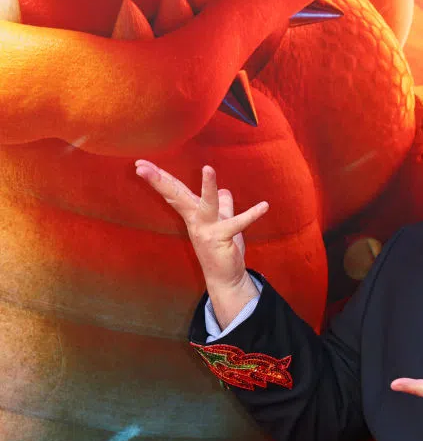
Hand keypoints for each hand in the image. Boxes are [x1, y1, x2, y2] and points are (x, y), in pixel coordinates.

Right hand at [135, 160, 265, 324]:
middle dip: (159, 180)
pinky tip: (264, 206)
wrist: (225, 277)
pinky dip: (252, 215)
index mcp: (194, 214)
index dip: (159, 177)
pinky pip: (237, 223)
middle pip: (177, 196)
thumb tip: (224, 191)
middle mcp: (196, 221)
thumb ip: (223, 206)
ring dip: (208, 187)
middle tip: (141, 166)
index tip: (140, 163)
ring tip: (208, 168)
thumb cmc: (222, 249)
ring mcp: (207, 230)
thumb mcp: (222, 222)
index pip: (175, 192)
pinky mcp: (222, 239)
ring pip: (206, 204)